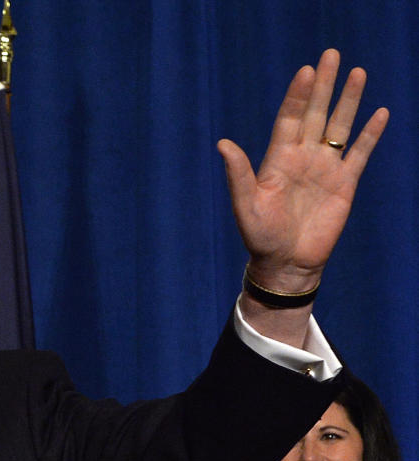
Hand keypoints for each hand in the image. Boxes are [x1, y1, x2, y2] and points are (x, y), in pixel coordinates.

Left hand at [219, 49, 387, 294]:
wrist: (286, 263)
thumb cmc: (260, 236)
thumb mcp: (245, 204)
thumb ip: (238, 173)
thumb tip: (222, 143)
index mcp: (278, 159)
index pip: (289, 119)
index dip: (297, 95)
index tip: (306, 71)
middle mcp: (303, 158)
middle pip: (315, 113)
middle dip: (323, 85)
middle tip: (330, 55)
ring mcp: (325, 169)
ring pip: (339, 126)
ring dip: (348, 100)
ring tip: (357, 72)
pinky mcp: (345, 183)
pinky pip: (360, 153)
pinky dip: (371, 134)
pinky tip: (380, 113)